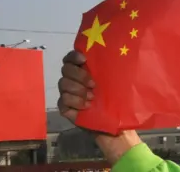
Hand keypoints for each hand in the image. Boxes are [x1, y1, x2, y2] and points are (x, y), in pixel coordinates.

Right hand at [57, 50, 141, 164]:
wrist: (115, 124)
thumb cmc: (116, 101)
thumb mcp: (115, 83)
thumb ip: (110, 69)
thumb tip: (115, 53)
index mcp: (83, 70)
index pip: (70, 58)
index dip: (74, 56)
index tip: (84, 59)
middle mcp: (72, 79)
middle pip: (65, 69)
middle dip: (79, 75)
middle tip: (93, 84)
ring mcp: (67, 93)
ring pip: (63, 84)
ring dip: (78, 89)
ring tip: (92, 97)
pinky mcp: (65, 107)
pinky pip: (63, 100)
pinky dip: (75, 102)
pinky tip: (86, 106)